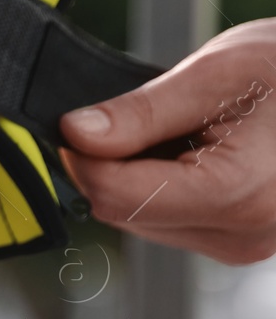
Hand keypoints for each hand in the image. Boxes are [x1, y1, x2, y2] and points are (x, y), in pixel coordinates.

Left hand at [60, 19, 275, 264]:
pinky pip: (169, 217)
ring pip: (140, 218)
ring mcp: (244, 244)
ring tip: (181, 128)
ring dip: (136, 173)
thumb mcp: (217, 75)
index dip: (81, 155)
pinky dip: (161, 183)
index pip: (114, 195)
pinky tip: (192, 149)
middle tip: (133, 115)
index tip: (75, 120)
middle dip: (110, 163)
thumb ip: (140, 112)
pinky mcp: (240, 240)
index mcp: (238, 197)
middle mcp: (242, 236)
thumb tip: (76, 133)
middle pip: (122, 211)